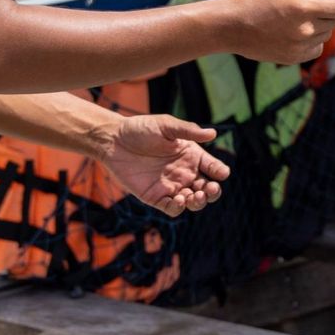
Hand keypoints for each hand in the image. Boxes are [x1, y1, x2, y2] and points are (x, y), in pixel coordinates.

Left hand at [100, 114, 231, 217]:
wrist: (113, 141)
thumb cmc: (140, 129)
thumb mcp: (166, 126)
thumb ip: (188, 131)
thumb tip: (212, 133)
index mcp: (191, 155)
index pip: (212, 167)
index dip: (220, 172)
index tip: (221, 173)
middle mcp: (184, 172)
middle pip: (207, 188)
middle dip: (213, 192)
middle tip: (209, 189)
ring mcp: (171, 186)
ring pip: (193, 202)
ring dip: (199, 202)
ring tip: (196, 196)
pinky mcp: (155, 197)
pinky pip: (171, 208)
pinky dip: (179, 208)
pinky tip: (180, 200)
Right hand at [223, 0, 334, 62]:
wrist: (232, 26)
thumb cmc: (256, 0)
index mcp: (303, 8)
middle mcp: (305, 30)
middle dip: (330, 11)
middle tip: (319, 5)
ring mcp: (300, 46)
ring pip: (326, 34)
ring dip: (321, 25)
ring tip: (301, 18)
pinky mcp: (294, 58)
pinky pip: (315, 48)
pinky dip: (313, 40)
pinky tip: (298, 32)